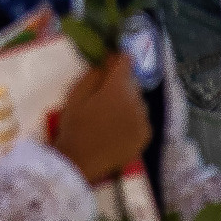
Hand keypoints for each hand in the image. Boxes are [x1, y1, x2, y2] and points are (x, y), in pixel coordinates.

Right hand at [47, 52, 151, 182]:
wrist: (81, 161)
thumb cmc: (74, 125)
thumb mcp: (75, 95)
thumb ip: (93, 75)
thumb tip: (106, 62)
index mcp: (117, 90)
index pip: (126, 63)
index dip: (117, 59)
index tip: (109, 61)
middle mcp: (136, 103)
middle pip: (133, 82)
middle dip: (121, 81)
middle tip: (105, 90)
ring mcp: (144, 121)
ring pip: (139, 101)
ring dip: (129, 99)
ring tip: (111, 111)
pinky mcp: (146, 136)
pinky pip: (142, 118)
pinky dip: (134, 116)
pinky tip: (118, 124)